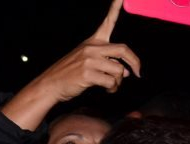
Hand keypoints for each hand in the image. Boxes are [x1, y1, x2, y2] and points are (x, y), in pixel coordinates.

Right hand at [2, 0, 140, 129]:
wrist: (51, 84)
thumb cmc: (70, 74)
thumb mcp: (88, 63)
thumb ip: (107, 64)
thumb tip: (125, 73)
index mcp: (93, 42)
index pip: (108, 22)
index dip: (116, 8)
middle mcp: (92, 48)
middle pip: (123, 49)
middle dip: (135, 62)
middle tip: (138, 73)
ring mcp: (89, 60)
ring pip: (118, 70)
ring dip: (118, 82)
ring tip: (111, 87)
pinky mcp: (88, 74)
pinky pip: (111, 82)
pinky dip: (112, 89)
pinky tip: (106, 90)